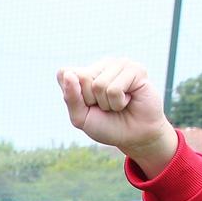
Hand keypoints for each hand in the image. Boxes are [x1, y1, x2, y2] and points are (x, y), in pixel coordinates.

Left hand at [58, 58, 177, 172]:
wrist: (133, 136)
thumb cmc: (106, 125)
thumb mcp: (80, 117)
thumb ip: (70, 97)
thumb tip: (68, 73)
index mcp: (86, 72)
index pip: (65, 74)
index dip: (74, 97)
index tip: (88, 105)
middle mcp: (102, 64)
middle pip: (83, 77)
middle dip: (91, 100)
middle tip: (105, 106)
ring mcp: (120, 64)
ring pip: (99, 84)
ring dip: (107, 103)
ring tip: (117, 104)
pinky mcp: (136, 69)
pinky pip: (115, 89)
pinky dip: (118, 103)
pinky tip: (128, 101)